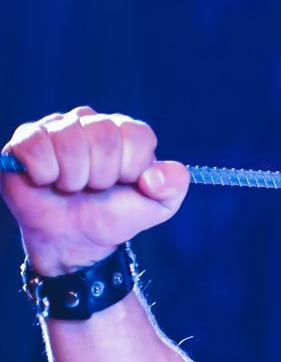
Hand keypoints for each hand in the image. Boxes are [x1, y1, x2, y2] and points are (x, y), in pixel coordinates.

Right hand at [1, 107, 188, 274]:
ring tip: (72, 187)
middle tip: (95, 189)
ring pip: (70, 141)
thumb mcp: (157, 206)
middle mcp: (92, 121)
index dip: (131, 167)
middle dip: (103, 176)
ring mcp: (57, 127)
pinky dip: (44, 174)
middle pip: (104, 136)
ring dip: (74, 178)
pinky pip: (36, 146)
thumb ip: (173, 186)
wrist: (74, 239)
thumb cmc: (113, 216)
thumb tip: (155, 176)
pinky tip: (47, 181)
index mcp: (126, 133)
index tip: (123, 184)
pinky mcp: (26, 138)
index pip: (137, 135)